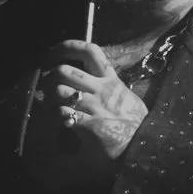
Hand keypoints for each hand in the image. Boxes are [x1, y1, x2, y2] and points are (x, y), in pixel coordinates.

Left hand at [31, 39, 148, 172]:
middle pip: (64, 70)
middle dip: (49, 79)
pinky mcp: (90, 124)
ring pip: (60, 91)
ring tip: (54, 109)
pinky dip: (57, 117)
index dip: (68, 47)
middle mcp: (102, 89)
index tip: (53, 53)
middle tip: (47, 89)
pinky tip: (62, 123)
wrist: (145, 146)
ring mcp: (95, 106)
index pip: (89, 51)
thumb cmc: (135, 124)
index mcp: (111, 80)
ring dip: (51, 100)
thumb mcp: (126, 97)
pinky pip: (64, 113)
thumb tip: (88, 82)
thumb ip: (108, 87)